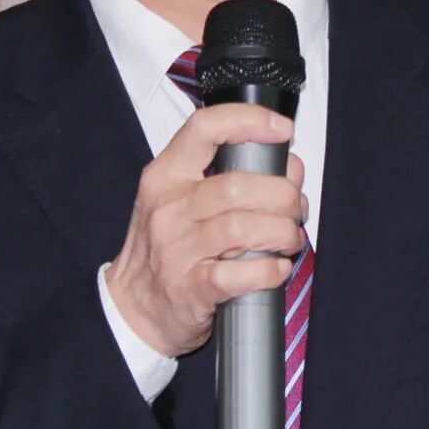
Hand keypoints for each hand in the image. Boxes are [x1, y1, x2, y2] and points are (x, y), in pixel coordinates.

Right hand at [105, 103, 305, 357]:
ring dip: (282, 232)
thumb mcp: (182, 201)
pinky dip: (269, 271)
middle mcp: (168, 208)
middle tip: (295, 207)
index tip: (281, 129)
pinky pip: (239, 275)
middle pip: (237, 186)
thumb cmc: (164, 249)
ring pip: (243, 228)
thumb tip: (290, 167)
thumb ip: (231, 176)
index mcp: (166, 176)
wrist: (132, 307)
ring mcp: (177, 249)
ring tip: (289, 238)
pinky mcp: (190, 289)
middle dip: (282, 195)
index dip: (248, 121)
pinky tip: (277, 268)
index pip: (204, 128)